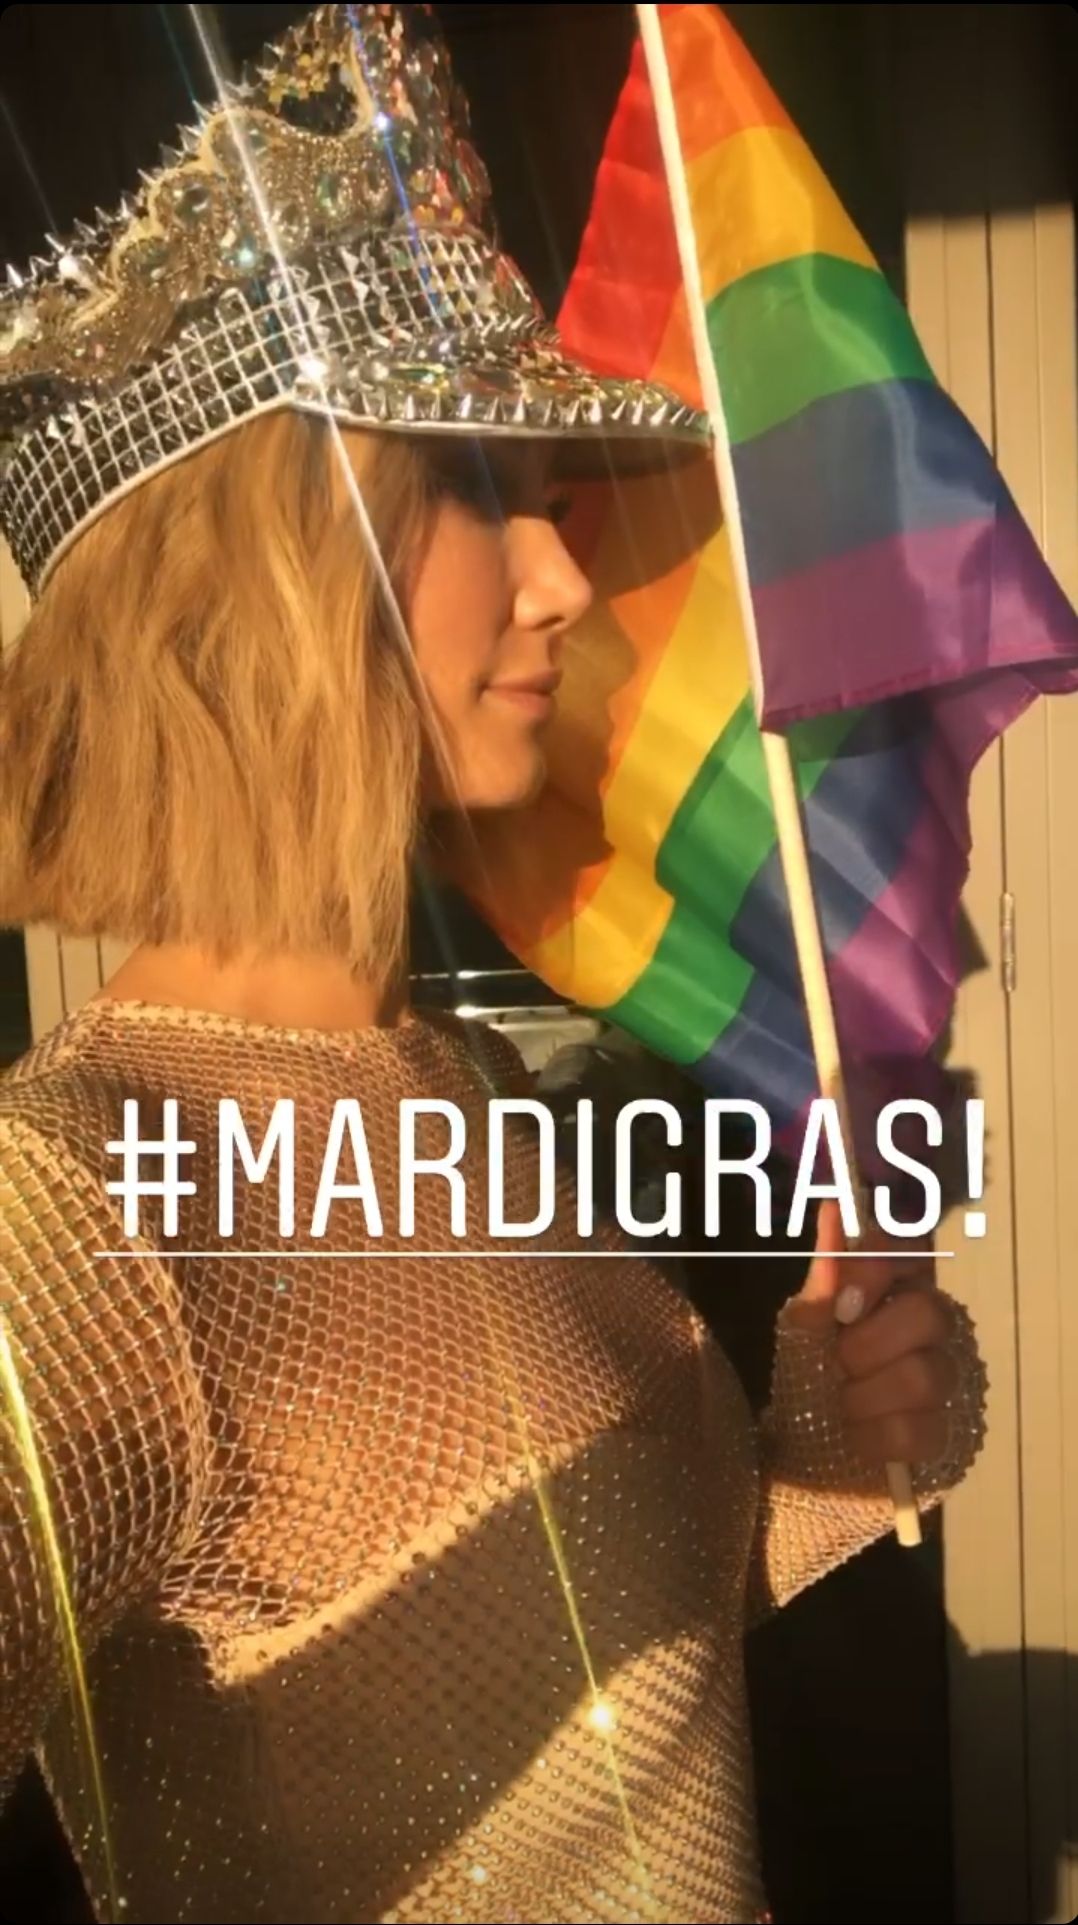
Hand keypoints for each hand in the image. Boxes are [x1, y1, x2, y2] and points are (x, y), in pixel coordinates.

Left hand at [784, 1198, 958, 1468]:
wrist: (798, 1454)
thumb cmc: (807, 1378)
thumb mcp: (804, 1327)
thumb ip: (825, 1277)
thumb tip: (835, 1210)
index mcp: (897, 1290)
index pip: (915, 1250)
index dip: (882, 1271)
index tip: (844, 1307)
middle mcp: (934, 1329)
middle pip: (928, 1314)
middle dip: (868, 1346)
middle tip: (838, 1364)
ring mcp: (949, 1382)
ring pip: (926, 1376)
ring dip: (864, 1396)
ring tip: (842, 1406)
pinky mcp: (949, 1437)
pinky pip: (920, 1430)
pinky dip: (872, 1437)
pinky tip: (855, 1438)